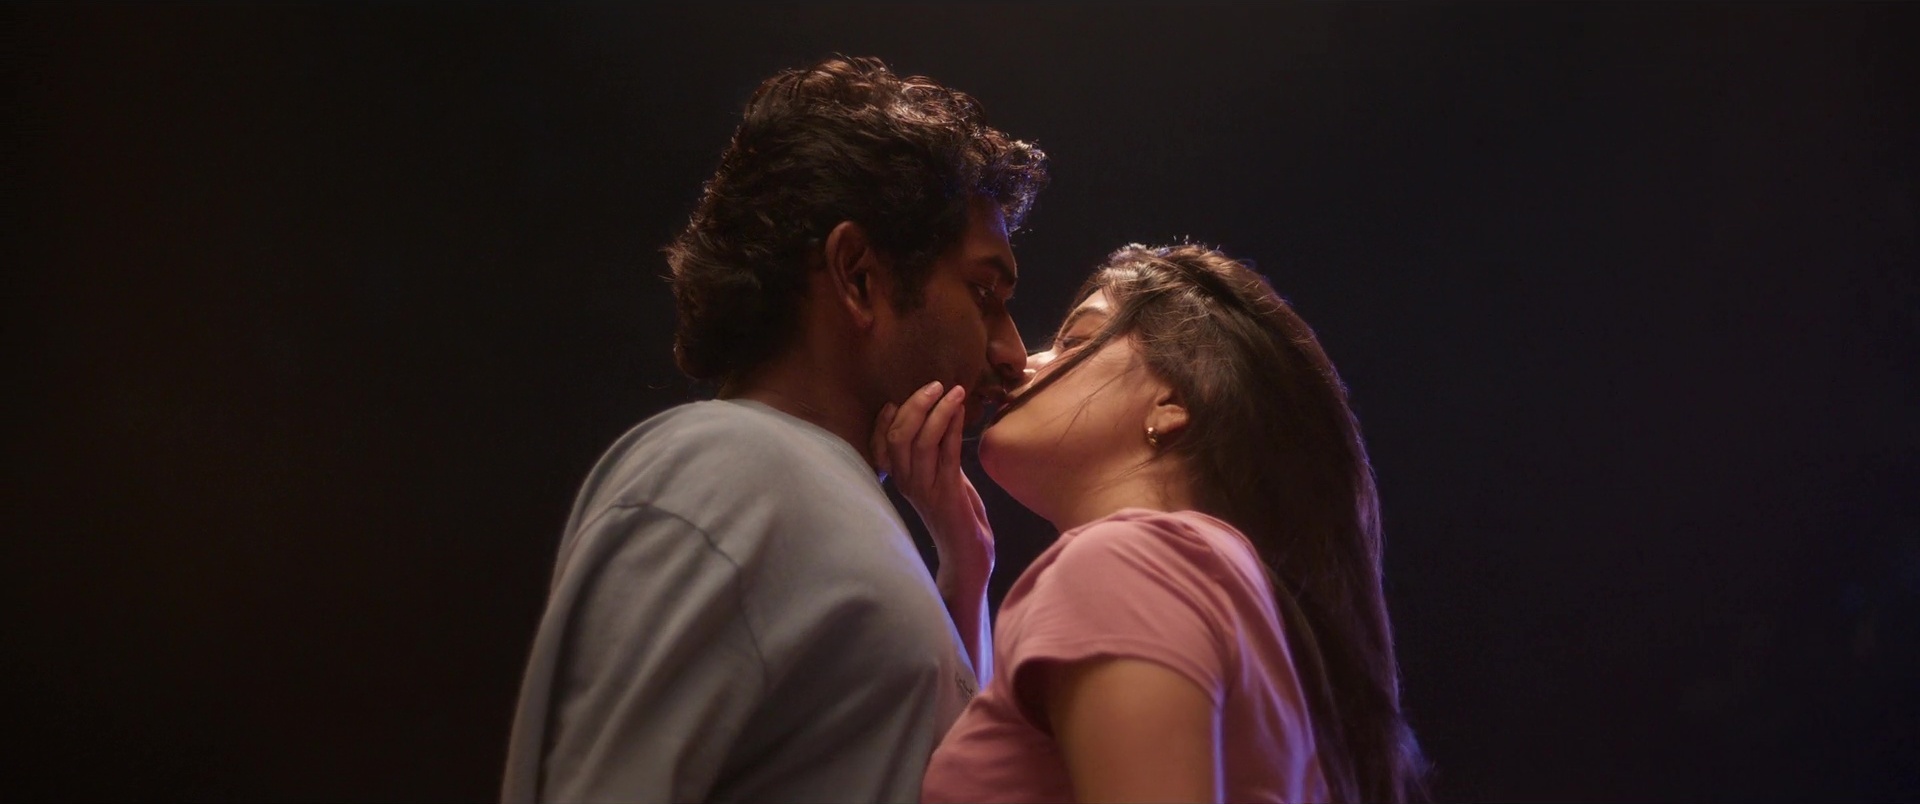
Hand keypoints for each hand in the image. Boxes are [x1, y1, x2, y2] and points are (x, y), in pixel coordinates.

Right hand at [871, 381, 993, 594]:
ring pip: (920, 442)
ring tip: (953, 390)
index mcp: (900, 480)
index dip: (884, 419)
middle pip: (899, 437)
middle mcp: (907, 483)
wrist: (967, 556)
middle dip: (914, 406)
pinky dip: (953, 428)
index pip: (880, 444)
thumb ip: (935, 455)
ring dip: (937, 412)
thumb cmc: (956, 516)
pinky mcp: (947, 494)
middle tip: (933, 385)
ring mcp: (925, 489)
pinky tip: (961, 411)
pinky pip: (947, 454)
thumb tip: (940, 422)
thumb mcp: (941, 480)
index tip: (895, 398)